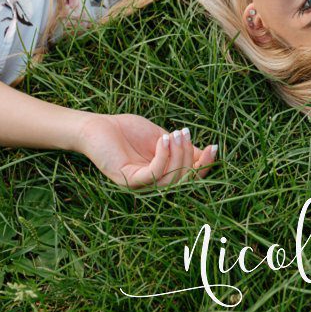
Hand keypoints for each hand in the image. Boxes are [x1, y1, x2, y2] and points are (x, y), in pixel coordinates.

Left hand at [76, 113, 218, 188]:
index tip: (214, 147)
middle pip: (184, 181)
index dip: (204, 166)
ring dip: (178, 155)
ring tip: (175, 134)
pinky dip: (163, 158)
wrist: (95, 126)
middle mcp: (153, 185)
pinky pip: (153, 174)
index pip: (189, 178)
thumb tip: (205, 154)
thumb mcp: (160, 138)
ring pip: (171, 179)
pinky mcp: (128, 180)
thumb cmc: (126, 131)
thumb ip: (180, 148)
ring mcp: (141, 185)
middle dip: (190, 157)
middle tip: (185, 133)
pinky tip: (163, 140)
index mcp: (162, 176)